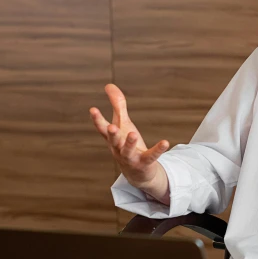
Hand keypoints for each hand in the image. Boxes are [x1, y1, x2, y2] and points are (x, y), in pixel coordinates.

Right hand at [89, 84, 169, 202]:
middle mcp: (118, 148)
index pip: (102, 128)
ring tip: (133, 134)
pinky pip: (151, 156)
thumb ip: (117, 105)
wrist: (136, 173)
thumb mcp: (123, 124)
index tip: (93, 109)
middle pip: (113, 141)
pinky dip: (158, 149)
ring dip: (130, 143)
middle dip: (112, 134)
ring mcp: (130, 157)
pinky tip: (165, 142)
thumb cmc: (127, 144)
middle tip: (111, 126)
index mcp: (113, 138)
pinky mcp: (144, 163)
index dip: (97, 119)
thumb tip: (108, 85)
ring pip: (127, 151)